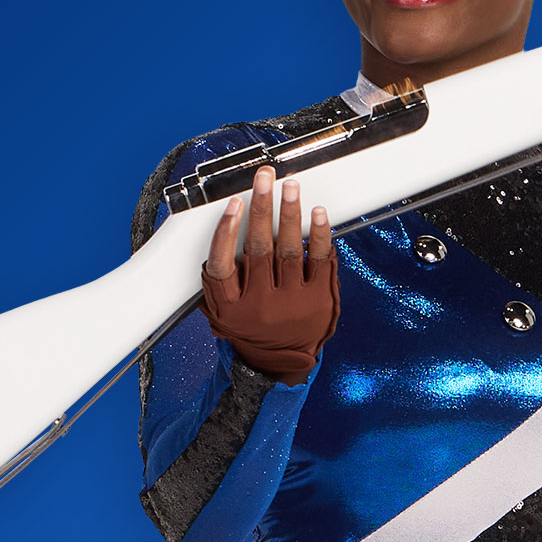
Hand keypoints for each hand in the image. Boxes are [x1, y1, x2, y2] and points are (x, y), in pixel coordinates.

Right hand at [199, 166, 338, 385]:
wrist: (281, 362)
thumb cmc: (251, 327)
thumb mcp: (223, 312)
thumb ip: (220, 278)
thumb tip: (223, 228)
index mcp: (231, 306)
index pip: (223, 263)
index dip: (227, 231)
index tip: (234, 204)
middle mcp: (261, 304)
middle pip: (259, 248)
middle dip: (261, 208)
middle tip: (264, 178)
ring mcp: (293, 302)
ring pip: (290, 250)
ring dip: (290, 213)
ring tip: (290, 186)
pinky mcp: (319, 298)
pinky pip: (320, 260)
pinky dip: (319, 234)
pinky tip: (317, 213)